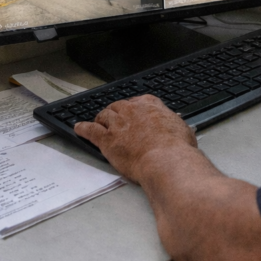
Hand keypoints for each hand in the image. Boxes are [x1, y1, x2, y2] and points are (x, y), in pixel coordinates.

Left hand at [74, 95, 197, 182]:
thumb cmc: (177, 147)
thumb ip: (175, 124)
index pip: (138, 101)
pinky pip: (91, 130)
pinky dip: (83, 128)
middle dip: (115, 112)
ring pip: (104, 116)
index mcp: (150, 105)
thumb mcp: (182, 129)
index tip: (132, 111)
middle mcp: (131, 111)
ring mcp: (118, 124)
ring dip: (100, 119)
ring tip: (97, 122)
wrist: (166, 159)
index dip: (133, 107)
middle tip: (114, 118)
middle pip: (118, 106)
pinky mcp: (107, 139)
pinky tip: (78, 128)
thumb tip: (176, 124)